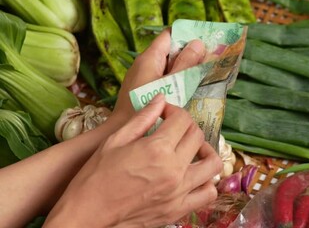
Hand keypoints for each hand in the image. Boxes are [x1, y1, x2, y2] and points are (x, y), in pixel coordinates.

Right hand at [44, 94, 222, 226]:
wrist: (88, 215)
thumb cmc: (96, 176)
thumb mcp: (115, 141)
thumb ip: (142, 118)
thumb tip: (160, 99)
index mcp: (157, 149)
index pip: (182, 119)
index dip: (174, 110)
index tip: (165, 113)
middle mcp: (174, 169)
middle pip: (197, 137)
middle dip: (187, 126)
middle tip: (174, 129)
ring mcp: (179, 191)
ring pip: (212, 164)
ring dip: (205, 152)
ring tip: (191, 151)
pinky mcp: (179, 209)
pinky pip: (208, 194)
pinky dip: (206, 182)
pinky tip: (193, 176)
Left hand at [111, 28, 205, 125]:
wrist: (122, 131)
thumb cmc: (148, 109)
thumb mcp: (173, 85)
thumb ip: (185, 64)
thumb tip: (197, 44)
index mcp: (150, 58)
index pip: (169, 35)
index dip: (187, 35)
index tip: (205, 42)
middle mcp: (144, 64)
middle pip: (170, 51)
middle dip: (189, 54)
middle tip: (210, 61)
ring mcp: (143, 77)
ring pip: (168, 66)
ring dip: (184, 69)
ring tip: (204, 75)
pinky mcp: (144, 90)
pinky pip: (163, 79)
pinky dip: (176, 81)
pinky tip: (189, 90)